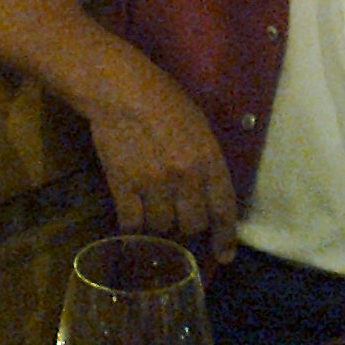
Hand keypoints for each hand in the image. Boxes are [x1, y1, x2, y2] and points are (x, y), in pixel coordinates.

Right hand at [83, 61, 239, 264]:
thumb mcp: (199, 124)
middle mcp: (184, 177)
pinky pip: (132, 224)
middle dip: (189, 226)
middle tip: (181, 219)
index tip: (224, 255)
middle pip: (192, 225)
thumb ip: (207, 160)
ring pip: (162, 228)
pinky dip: (134, 228)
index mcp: (208, 159)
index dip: (225, 238)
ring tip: (156, 212)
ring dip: (161, 226)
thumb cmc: (163, 99)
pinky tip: (134, 222)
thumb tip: (209, 192)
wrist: (119, 90)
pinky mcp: (123, 187)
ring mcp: (152, 185)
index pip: (223, 210)